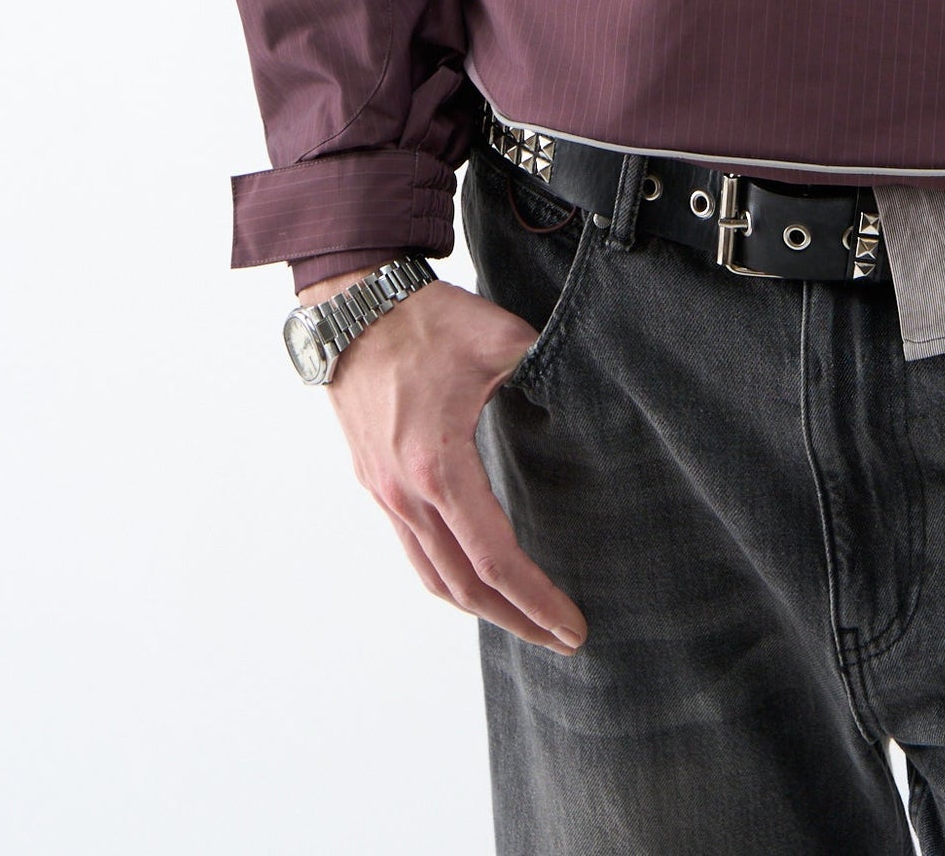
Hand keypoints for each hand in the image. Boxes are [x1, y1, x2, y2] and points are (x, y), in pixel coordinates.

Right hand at [315, 272, 587, 654]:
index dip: (536, 599)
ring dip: (480, 608)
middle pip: (464, 585)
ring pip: (432, 576)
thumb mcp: (500, 339)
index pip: (494, 557)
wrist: (354, 306)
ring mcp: (386, 493)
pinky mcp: (377, 483)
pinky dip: (448, 577)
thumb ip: (546, 369)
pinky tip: (475, 578)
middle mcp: (407, 493)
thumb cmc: (426, 320)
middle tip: (562, 638)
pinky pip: (413, 550)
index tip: (572, 626)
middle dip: (517, 619)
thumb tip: (590, 386)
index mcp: (439, 467)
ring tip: (524, 620)